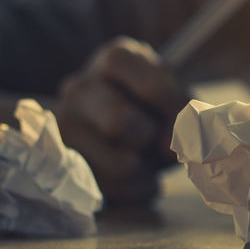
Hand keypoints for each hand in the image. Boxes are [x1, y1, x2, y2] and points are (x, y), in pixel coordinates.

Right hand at [55, 37, 186, 205]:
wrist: (122, 129)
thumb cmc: (156, 107)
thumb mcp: (176, 99)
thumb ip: (182, 116)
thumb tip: (170, 148)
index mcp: (116, 58)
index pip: (148, 82)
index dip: (172, 107)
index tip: (184, 119)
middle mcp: (80, 88)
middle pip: (118, 122)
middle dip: (149, 137)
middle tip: (162, 141)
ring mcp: (64, 127)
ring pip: (121, 165)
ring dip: (149, 168)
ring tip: (147, 155)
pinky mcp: (66, 167)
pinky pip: (117, 190)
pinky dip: (140, 187)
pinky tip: (139, 173)